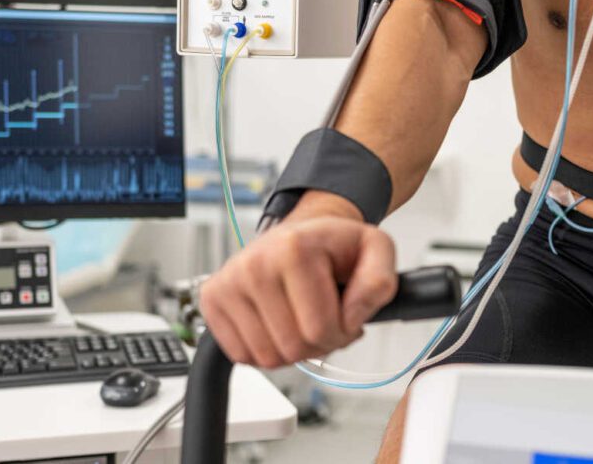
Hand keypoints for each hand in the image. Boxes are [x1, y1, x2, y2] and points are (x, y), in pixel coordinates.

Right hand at [199, 215, 397, 368]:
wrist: (299, 234)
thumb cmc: (334, 246)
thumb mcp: (376, 250)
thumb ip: (379, 282)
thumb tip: (353, 317)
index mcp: (294, 249)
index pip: (320, 330)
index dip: (343, 332)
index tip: (346, 313)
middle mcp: (254, 263)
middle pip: (293, 348)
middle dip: (319, 344)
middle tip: (324, 316)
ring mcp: (228, 282)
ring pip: (267, 358)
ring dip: (292, 350)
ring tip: (301, 318)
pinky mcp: (212, 299)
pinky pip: (241, 356)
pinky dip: (265, 350)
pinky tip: (277, 323)